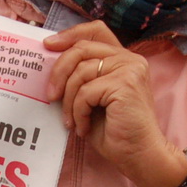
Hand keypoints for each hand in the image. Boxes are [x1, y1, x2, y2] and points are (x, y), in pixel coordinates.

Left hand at [44, 20, 186, 186]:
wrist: (138, 155)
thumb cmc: (115, 132)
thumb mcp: (92, 99)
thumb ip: (80, 78)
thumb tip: (51, 67)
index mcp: (123, 59)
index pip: (96, 31)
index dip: (70, 34)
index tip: (48, 45)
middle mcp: (130, 59)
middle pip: (82, 49)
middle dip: (59, 71)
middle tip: (50, 95)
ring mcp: (130, 69)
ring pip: (81, 72)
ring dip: (69, 101)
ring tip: (71, 121)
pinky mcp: (125, 84)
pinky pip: (86, 91)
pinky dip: (78, 112)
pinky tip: (82, 126)